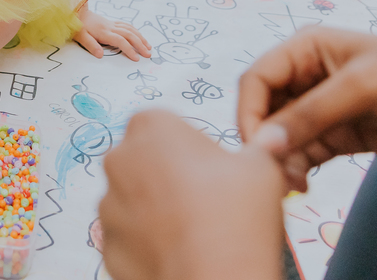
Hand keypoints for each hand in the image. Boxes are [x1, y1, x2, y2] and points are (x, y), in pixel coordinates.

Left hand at [74, 7, 151, 59]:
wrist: (76, 10)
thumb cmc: (77, 25)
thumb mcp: (80, 36)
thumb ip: (90, 45)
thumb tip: (100, 55)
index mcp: (104, 32)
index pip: (120, 41)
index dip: (129, 49)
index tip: (136, 58)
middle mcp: (110, 27)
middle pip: (129, 35)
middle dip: (140, 45)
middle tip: (148, 54)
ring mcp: (112, 24)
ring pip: (130, 29)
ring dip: (140, 37)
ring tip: (148, 46)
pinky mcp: (111, 22)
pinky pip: (127, 25)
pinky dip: (135, 31)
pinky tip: (139, 36)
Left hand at [99, 110, 284, 279]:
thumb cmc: (236, 218)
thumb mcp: (262, 166)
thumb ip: (258, 145)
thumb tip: (268, 139)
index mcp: (150, 127)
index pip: (164, 124)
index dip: (190, 147)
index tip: (212, 168)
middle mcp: (119, 160)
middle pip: (144, 160)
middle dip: (168, 175)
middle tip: (206, 200)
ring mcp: (108, 206)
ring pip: (134, 200)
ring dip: (156, 210)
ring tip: (195, 231)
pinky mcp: (107, 245)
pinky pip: (129, 237)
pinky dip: (148, 243)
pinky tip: (178, 252)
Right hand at [238, 27, 376, 190]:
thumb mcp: (361, 90)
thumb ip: (309, 116)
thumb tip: (262, 144)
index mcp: (306, 48)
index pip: (257, 79)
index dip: (249, 112)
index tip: (256, 148)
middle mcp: (307, 76)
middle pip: (264, 110)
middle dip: (264, 141)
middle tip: (275, 172)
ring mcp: (323, 108)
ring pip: (281, 136)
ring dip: (281, 160)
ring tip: (294, 183)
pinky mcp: (339, 135)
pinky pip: (303, 152)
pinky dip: (297, 168)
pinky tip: (303, 183)